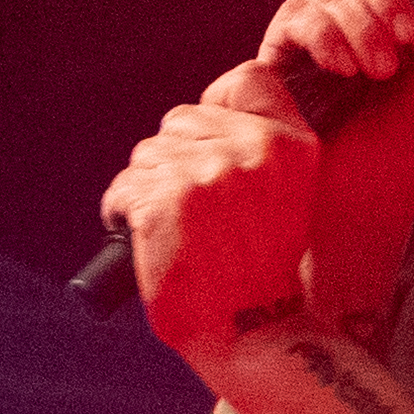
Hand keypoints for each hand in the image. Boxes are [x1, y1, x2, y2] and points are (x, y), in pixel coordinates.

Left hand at [100, 66, 319, 363]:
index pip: (247, 80)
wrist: (253, 334)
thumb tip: (200, 117)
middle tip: (191, 209)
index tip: (211, 145)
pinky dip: (122, 213)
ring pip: (147, 155)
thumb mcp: (291, 197)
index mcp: (292, 146)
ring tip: (172, 231)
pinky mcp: (161, 202)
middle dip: (176, 158)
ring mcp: (204, 174)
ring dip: (148, 190)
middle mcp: (251, 151)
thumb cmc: (264, 272)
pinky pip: (122, 189)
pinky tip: (146, 241)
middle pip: (181, 119)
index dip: (218, 107)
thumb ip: (259, 149)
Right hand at [257, 0, 413, 325]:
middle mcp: (349, 10)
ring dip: (362, 25)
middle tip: (409, 42)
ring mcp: (312, 30)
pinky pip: (295, 16)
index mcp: (391, 4)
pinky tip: (344, 69)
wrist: (371, 184)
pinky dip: (325, 34)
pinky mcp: (281, 54)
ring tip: (381, 73)